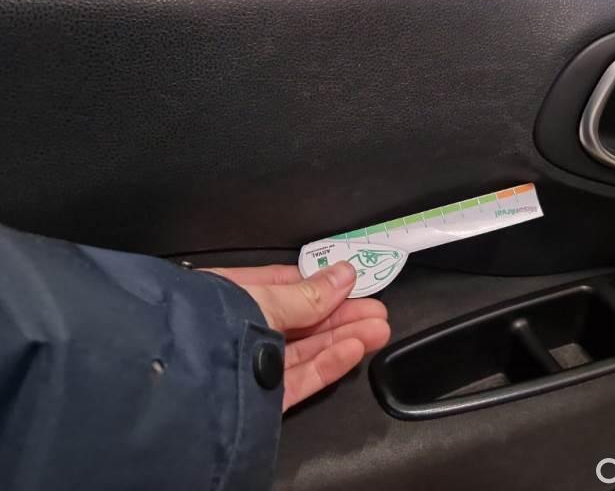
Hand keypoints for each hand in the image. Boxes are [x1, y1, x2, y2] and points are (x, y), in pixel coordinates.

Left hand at [207, 262, 389, 411]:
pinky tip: (354, 348)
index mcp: (232, 296)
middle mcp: (241, 331)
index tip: (353, 284)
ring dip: (343, 337)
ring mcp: (252, 366)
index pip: (283, 288)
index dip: (320, 286)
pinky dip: (328, 364)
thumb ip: (307, 294)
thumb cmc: (213, 322)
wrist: (178, 379)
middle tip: (377, 310)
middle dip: (341, 315)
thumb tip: (346, 274)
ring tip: (378, 328)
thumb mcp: (263, 298)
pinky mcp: (262, 398)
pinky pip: (299, 378)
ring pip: (305, 350)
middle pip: (300, 321)